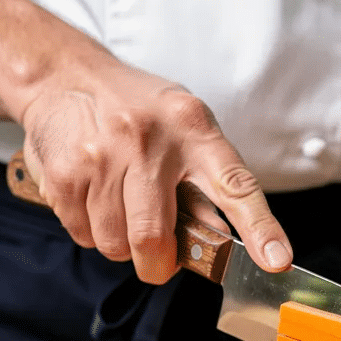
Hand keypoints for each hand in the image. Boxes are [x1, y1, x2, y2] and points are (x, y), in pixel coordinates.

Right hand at [17, 60, 292, 283]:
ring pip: (115, 245)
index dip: (259, 228)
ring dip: (122, 244)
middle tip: (159, 258)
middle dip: (157, 264)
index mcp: (193, 130)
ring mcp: (102, 158)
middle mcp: (148, 143)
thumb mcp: (185, 128)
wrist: (64, 76)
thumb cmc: (138, 110)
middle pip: (154, 238)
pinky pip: (84, 235)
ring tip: (122, 206)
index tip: (277, 261)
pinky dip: (93, 231)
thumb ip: (206, 183)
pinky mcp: (65, 175)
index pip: (235, 186)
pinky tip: (96, 197)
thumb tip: (221, 241)